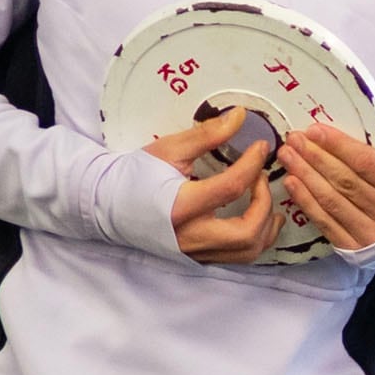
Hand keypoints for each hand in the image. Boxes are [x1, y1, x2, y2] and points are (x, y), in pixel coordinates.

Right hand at [144, 107, 284, 263]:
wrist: (108, 205)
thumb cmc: (136, 174)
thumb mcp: (170, 149)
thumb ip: (207, 134)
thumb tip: (240, 116)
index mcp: (180, 206)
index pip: (230, 188)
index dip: (252, 164)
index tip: (260, 148)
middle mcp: (190, 236)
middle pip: (247, 233)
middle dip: (264, 203)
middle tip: (260, 178)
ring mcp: (195, 252)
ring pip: (247, 251)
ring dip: (266, 225)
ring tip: (266, 199)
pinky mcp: (198, 257)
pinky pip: (238, 256)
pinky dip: (256, 238)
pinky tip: (259, 218)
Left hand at [279, 123, 374, 251]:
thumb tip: (352, 126)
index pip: (367, 163)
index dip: (339, 145)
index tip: (314, 130)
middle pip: (345, 181)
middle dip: (315, 157)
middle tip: (294, 138)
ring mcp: (372, 235)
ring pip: (331, 201)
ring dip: (305, 176)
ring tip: (287, 156)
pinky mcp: (355, 250)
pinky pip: (325, 222)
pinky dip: (305, 201)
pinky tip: (291, 182)